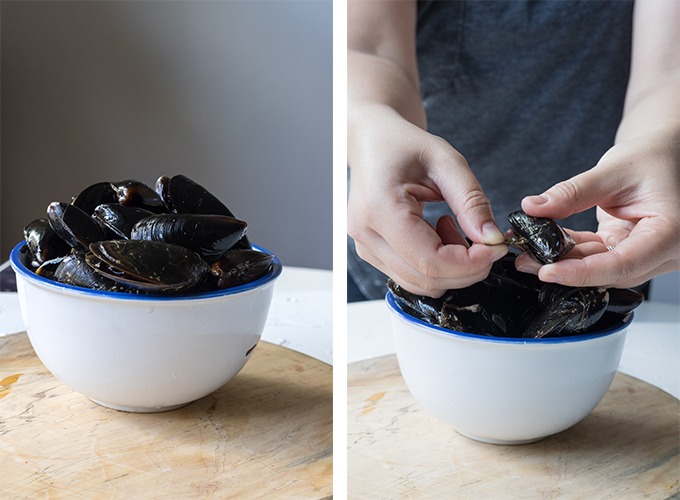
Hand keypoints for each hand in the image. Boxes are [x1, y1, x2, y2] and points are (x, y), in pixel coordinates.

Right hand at [348, 105, 507, 296]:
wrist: (371, 142)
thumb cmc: (403, 145)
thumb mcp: (446, 161)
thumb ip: (471, 201)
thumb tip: (491, 239)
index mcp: (380, 208)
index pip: (430, 261)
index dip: (470, 263)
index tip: (495, 246)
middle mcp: (366, 234)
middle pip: (426, 279)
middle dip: (466, 268)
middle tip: (483, 237)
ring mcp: (365, 247)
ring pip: (419, 284)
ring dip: (450, 267)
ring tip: (452, 226)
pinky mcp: (370, 254)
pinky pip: (410, 276)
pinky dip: (434, 265)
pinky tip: (437, 234)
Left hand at [517, 123, 679, 287]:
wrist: (666, 153)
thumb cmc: (654, 156)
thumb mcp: (613, 170)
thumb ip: (573, 192)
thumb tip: (534, 207)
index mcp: (672, 232)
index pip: (623, 264)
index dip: (582, 273)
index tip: (547, 272)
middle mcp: (665, 250)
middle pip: (610, 273)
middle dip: (566, 269)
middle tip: (526, 260)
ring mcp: (647, 253)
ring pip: (600, 268)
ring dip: (563, 262)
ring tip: (528, 253)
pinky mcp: (629, 249)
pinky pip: (596, 256)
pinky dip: (570, 251)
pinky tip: (545, 244)